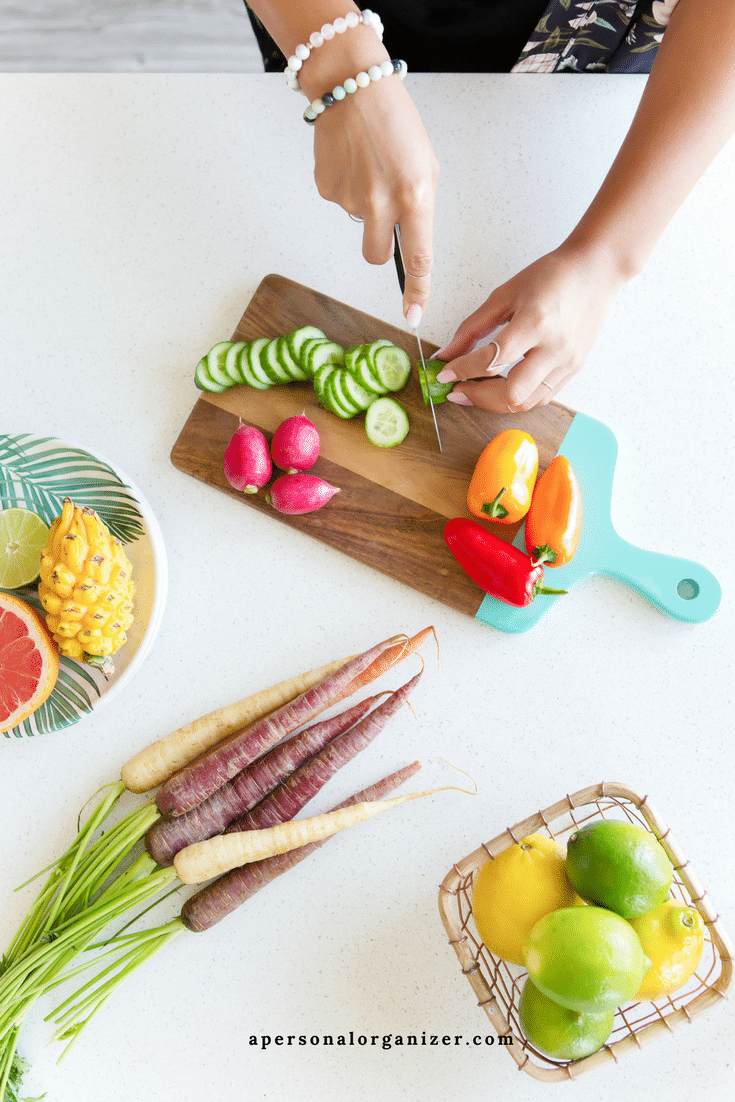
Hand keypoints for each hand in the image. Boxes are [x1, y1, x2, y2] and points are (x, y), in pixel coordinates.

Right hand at [312, 76, 438, 321]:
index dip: (417, 292)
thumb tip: (405, 242)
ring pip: (359, 224)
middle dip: (379, 243)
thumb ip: (419, 209)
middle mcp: (381, 203)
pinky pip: (340, 203)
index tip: (414, 314)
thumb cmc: (395, 123)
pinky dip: (347, 187)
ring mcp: (350, 198)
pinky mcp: (327, 189)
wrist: (353, 86)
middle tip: (383, 208)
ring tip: (368, 166)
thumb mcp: (425, 166)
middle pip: (376, 255)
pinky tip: (351, 161)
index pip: (419, 259)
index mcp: (415, 196)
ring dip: (365, 205)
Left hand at [435, 243, 625, 411]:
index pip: (491, 360)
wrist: (595, 271)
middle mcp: (554, 348)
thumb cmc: (551, 276)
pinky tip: (500, 389)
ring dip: (496, 403)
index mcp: (535, 322)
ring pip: (526, 402)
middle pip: (511, 393)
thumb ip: (472, 328)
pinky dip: (516, 398)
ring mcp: (567, 362)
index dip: (462, 370)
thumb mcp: (505, 294)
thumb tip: (446, 354)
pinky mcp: (573, 369)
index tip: (445, 373)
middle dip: (478, 397)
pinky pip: (540, 397)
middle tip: (457, 391)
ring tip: (476, 392)